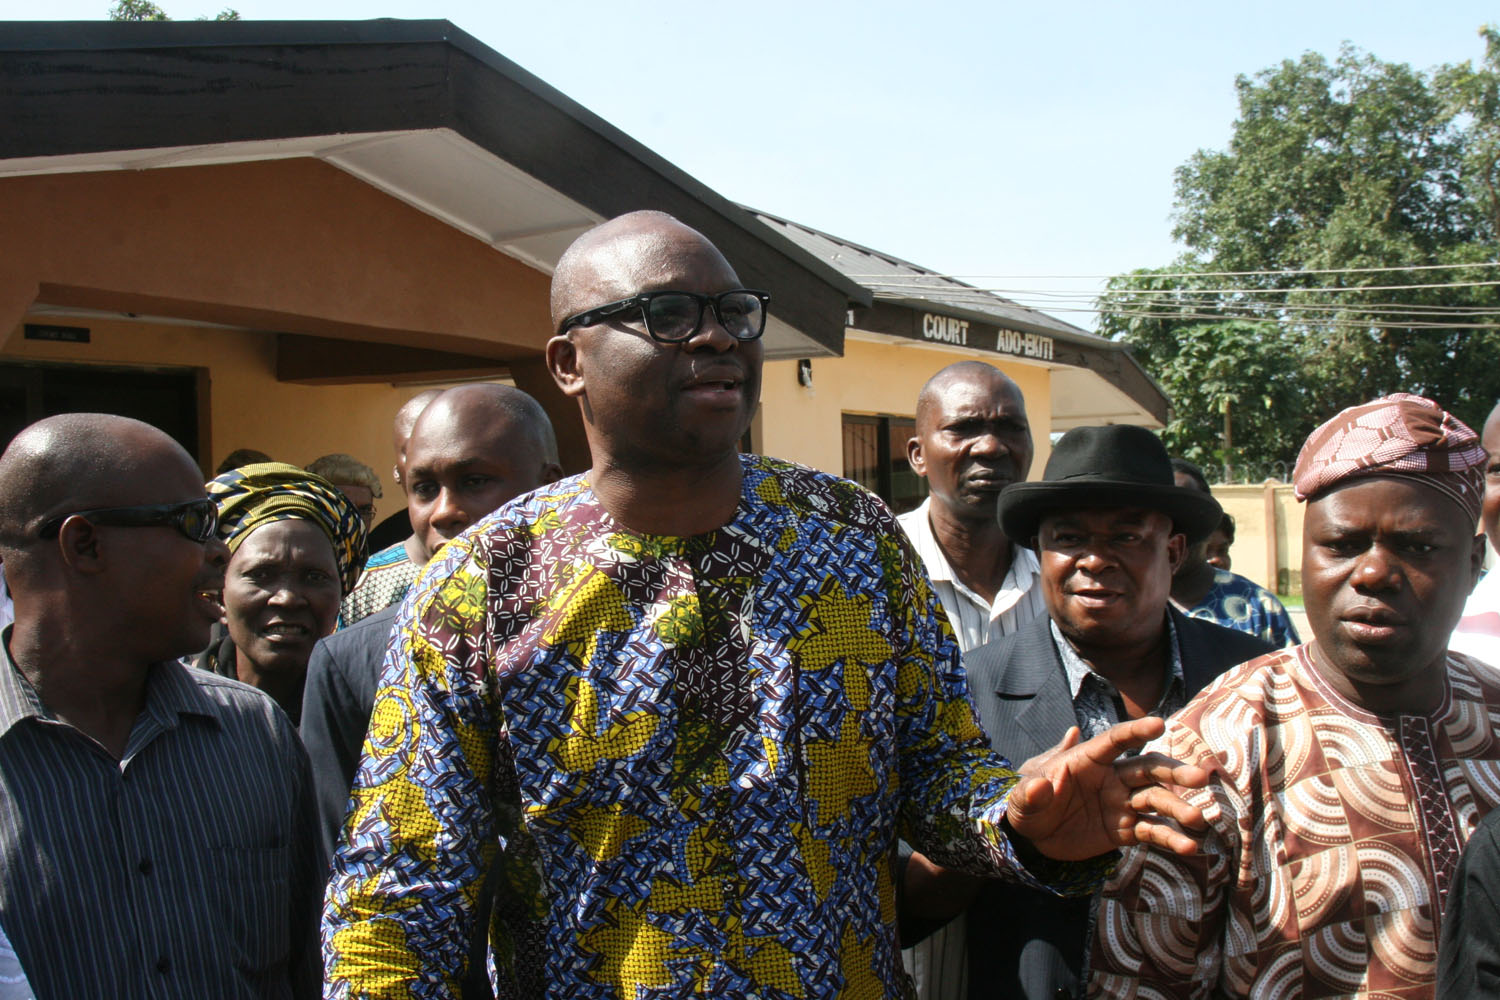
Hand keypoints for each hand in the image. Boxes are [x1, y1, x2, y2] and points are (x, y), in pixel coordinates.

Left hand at [1004, 716, 1210, 861]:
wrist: (1033, 837)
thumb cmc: (1027, 805)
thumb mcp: (1022, 800)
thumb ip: (1031, 792)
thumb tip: (1040, 786)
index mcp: (1088, 759)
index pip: (1115, 740)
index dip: (1136, 731)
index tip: (1160, 724)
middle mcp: (1112, 778)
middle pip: (1148, 768)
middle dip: (1173, 771)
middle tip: (1199, 777)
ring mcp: (1121, 804)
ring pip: (1156, 800)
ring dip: (1178, 808)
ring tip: (1198, 820)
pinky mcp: (1124, 830)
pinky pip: (1151, 831)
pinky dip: (1170, 838)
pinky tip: (1190, 847)